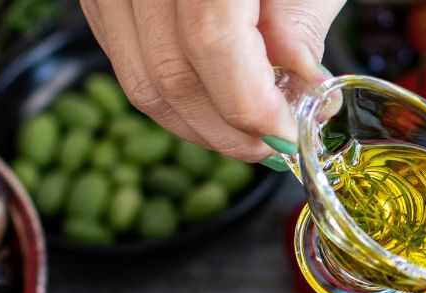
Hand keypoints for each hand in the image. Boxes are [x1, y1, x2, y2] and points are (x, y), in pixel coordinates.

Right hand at [80, 0, 341, 165]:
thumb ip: (301, 17)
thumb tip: (300, 85)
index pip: (209, 43)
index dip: (252, 105)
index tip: (292, 133)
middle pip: (166, 73)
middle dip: (226, 128)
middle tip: (275, 142)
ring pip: (137, 76)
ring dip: (197, 120)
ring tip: (250, 125)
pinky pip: (124, 55)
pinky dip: (170, 88)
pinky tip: (214, 94)